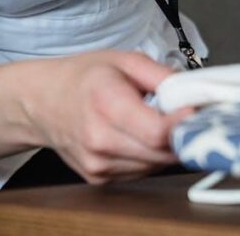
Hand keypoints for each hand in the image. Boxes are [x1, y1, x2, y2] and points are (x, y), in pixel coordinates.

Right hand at [11, 51, 191, 183]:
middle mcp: (99, 140)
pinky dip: (151, 156)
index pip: (158, 132)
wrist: (40, 102)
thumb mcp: (126, 60)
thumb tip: (196, 92)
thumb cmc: (84, 78)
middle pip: (162, 153)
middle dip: (183, 135)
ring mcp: (97, 163)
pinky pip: (143, 171)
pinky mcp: (99, 178)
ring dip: (168, 147)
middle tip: (186, 114)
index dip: (185, 124)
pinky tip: (140, 136)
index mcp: (106, 104)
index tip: (198, 111)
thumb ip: (164, 76)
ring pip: (157, 165)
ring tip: (157, 121)